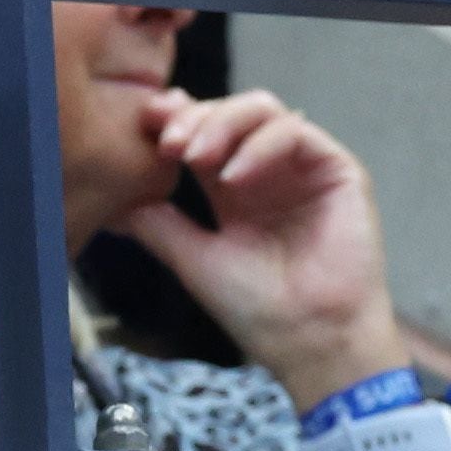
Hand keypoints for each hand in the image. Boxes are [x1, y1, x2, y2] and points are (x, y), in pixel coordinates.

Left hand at [123, 90, 405, 408]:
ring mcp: (302, 168)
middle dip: (193, 118)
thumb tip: (112, 202)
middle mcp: (267, 172)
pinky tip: (233, 178)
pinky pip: (298, 133)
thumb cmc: (256, 308)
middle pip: (230, 113)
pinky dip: (261, 146)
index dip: (175, 121)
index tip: (144, 127)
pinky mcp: (337, 170)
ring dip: (223, 124)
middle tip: (166, 142)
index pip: (202, 135)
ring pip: (264, 111)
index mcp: (232, 190)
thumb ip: (157, 225)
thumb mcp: (192, 258)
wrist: (307, 338)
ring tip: (195, 157)